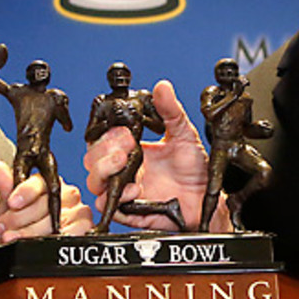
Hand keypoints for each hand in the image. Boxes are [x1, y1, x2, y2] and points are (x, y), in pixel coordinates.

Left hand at [0, 161, 91, 242]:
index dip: (25, 192)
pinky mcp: (85, 227)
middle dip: (20, 217)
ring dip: (31, 232)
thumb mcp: (8, 207)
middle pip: (47, 203)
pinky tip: (37, 243)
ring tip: (13, 237)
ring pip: (57, 220)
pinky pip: (71, 233)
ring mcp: (78, 210)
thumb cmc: (19, 224)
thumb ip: (6, 187)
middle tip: (4, 227)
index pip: (41, 182)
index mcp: (49, 182)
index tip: (12, 202)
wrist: (23, 247)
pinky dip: (51, 239)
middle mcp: (66, 194)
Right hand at [83, 80, 208, 229]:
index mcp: (131, 149)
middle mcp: (124, 170)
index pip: (101, 140)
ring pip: (94, 182)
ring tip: (123, 160)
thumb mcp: (184, 134)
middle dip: (102, 150)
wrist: (207, 198)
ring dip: (104, 170)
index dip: (106, 134)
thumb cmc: (195, 169)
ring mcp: (125, 190)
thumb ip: (171, 111)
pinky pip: (109, 206)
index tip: (125, 130)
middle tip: (126, 144)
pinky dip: (117, 197)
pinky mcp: (131, 211)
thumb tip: (162, 87)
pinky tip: (135, 188)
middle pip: (91, 160)